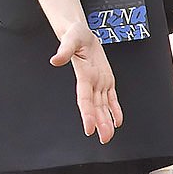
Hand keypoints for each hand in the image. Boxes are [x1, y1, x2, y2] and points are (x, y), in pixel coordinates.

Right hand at [51, 23, 121, 142]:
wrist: (81, 34)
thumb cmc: (74, 36)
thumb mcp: (70, 39)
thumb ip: (64, 51)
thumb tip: (55, 60)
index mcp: (83, 76)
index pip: (84, 99)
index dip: (87, 114)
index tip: (89, 128)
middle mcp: (91, 83)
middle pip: (95, 107)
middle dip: (99, 123)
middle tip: (103, 138)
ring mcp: (98, 83)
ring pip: (103, 106)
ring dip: (106, 121)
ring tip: (108, 136)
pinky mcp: (106, 81)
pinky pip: (111, 98)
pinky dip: (115, 110)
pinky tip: (117, 122)